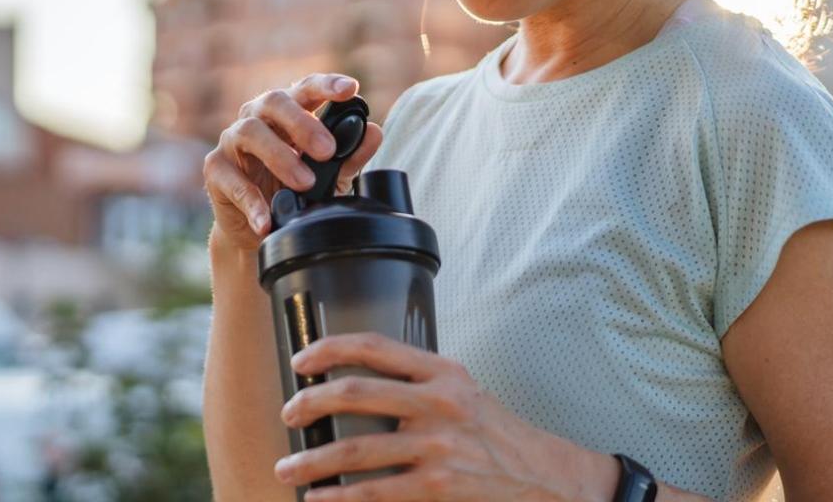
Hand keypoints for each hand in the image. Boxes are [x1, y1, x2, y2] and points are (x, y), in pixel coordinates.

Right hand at [202, 73, 383, 252]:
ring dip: (280, 156)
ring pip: (251, 132)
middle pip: (275, 102)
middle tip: (327, 150)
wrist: (260, 228)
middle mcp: (258, 117)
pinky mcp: (215, 169)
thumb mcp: (330, 175)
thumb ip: (351, 155)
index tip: (351, 89)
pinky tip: (267, 218)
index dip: (327, 85)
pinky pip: (232, 179)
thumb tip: (375, 132)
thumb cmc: (296, 190)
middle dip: (303, 123)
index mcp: (288, 111)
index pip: (306, 88)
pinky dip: (252, 201)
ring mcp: (233, 140)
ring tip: (305, 183)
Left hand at [274, 332, 618, 500]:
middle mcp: (440, 402)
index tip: (302, 361)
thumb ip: (422, 384)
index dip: (331, 349)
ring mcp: (439, 446)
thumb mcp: (466, 393)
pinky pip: (373, 492)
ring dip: (312, 460)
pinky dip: (338, 497)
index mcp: (444, 372)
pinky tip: (318, 499)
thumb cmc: (497, 436)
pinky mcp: (437, 487)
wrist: (545, 477)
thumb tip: (361, 388)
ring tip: (288, 467)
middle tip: (289, 413)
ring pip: (355, 448)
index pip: (377, 346)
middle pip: (357, 393)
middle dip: (310, 403)